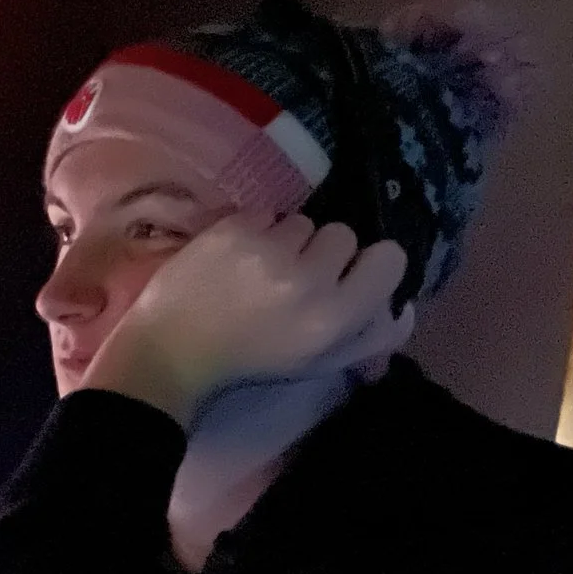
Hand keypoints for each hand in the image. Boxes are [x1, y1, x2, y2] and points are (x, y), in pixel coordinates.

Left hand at [87, 211, 415, 422]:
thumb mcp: (315, 360)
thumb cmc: (248, 360)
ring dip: (285, 240)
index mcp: (336, 318)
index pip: (389, 259)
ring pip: (303, 221)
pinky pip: (265, 213)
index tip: (342, 275)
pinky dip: (253, 230)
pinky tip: (234, 259)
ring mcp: (269, 251)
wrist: (171, 353)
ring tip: (257, 269)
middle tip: (289, 278)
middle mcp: (309, 280)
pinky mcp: (233, 230)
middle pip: (343, 234)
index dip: (367, 263)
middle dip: (320, 251)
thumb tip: (402, 308)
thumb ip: (366, 334)